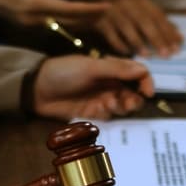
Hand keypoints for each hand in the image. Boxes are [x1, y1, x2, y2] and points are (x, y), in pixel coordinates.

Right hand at [0, 0, 107, 25]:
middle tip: (110, 12)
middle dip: (89, 18)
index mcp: (31, 2)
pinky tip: (80, 18)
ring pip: (62, 25)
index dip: (87, 9)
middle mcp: (34, 17)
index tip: (105, 7)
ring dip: (81, 22)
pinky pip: (54, 25)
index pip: (66, 8)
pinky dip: (69, 21)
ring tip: (100, 16)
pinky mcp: (28, 24)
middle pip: (68, 21)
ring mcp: (30, 23)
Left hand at [32, 54, 152, 119]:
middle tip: (126, 103)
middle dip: (134, 99)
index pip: (138, 74)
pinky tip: (98, 110)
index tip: (148, 93)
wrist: (37, 90)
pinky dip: (108, 114)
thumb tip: (143, 70)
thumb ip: (117, 69)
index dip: (146, 83)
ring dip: (121, 107)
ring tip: (108, 105)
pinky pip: (109, 117)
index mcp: (111, 68)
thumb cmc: (63, 72)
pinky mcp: (93, 113)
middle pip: (134, 93)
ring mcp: (102, 98)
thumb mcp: (90, 68)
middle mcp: (110, 83)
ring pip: (123, 106)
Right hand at [91, 0, 182, 56]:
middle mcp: (128, 3)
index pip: (158, 16)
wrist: (92, 9)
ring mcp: (113, 11)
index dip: (168, 32)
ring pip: (128, 27)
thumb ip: (160, 25)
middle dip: (157, 39)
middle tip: (166, 55)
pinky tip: (128, 54)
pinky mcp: (100, 21)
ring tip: (148, 56)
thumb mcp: (142, 15)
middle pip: (145, 21)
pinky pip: (112, 35)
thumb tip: (180, 38)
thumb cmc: (123, 14)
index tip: (177, 48)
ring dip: (139, 43)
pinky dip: (120, 45)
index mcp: (141, 0)